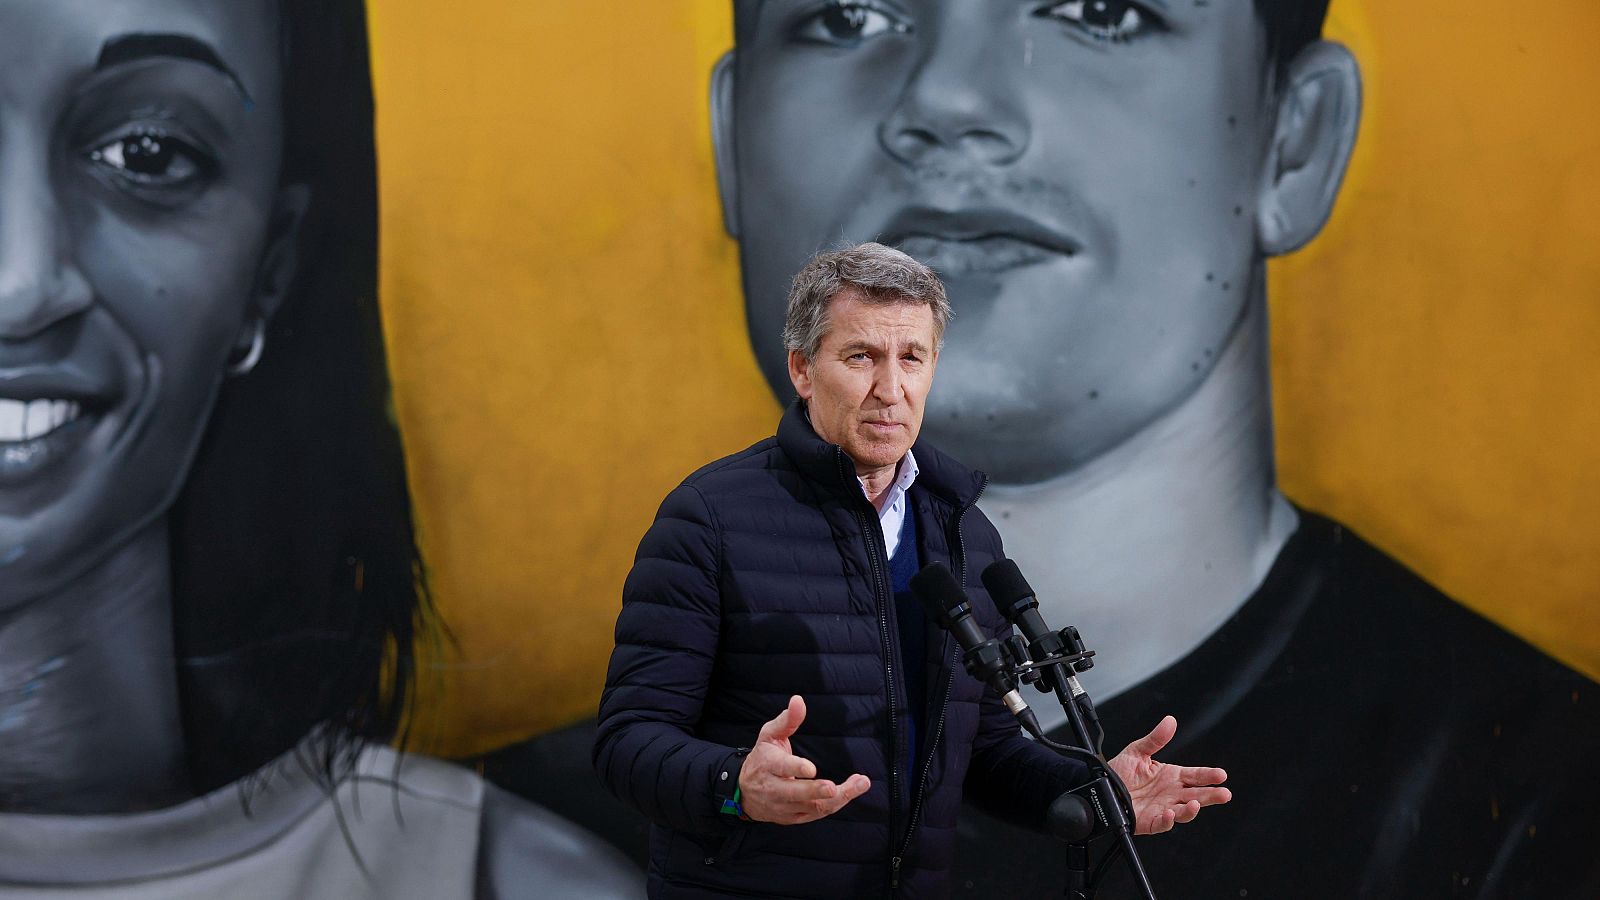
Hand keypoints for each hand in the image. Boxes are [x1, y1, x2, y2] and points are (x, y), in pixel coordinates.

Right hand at [738, 695, 870, 824]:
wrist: (745, 793)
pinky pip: (816, 814)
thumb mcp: (770, 735)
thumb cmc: (762, 758)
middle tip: (834, 787)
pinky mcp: (793, 818)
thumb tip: (798, 700)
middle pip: (795, 793)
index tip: (811, 769)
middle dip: (815, 791)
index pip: (781, 767)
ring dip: (837, 798)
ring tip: (859, 784)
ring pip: (811, 807)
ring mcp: (784, 806)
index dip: (796, 768)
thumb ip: (787, 720)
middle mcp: (774, 789)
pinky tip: (850, 792)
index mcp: (768, 765)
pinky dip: (835, 804)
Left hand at [1108, 715, 1230, 834]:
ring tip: (1196, 804)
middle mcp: (1170, 793)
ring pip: (1183, 811)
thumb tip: (1170, 721)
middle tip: (1224, 794)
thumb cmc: (1120, 772)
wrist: (1101, 788)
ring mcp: (1162, 808)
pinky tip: (1170, 813)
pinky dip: (1168, 820)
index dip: (1208, 775)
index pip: (1195, 775)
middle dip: (1211, 795)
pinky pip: (1162, 823)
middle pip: (1196, 795)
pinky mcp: (1151, 821)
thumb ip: (1156, 739)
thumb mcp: (1138, 751)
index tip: (1221, 775)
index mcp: (1171, 776)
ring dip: (1192, 809)